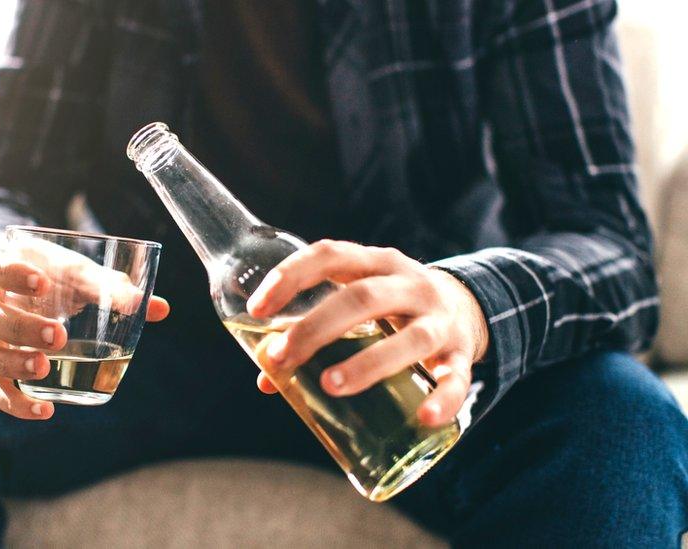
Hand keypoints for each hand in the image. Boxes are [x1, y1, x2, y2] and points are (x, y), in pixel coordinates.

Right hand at [0, 241, 169, 419]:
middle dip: (21, 328)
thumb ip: (107, 285)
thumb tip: (160, 309)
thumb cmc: (41, 271)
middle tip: (58, 335)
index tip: (42, 282)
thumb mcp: (68, 268)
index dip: (12, 273)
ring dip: (13, 365)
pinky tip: (44, 411)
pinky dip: (16, 403)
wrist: (5, 285)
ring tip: (44, 369)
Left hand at [246, 240, 487, 426]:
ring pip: (410, 339)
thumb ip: (314, 332)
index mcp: (377, 263)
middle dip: (317, 327)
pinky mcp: (463, 355)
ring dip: (368, 363)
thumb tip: (267, 377)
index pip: (330, 254)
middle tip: (282, 357)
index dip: (291, 276)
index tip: (257, 309)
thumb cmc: (391, 309)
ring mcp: (440, 319)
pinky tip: (422, 417)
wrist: (466, 308)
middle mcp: (411, 285)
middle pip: (363, 298)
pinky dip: (442, 399)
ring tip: (330, 386)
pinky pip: (456, 378)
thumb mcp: (358, 305)